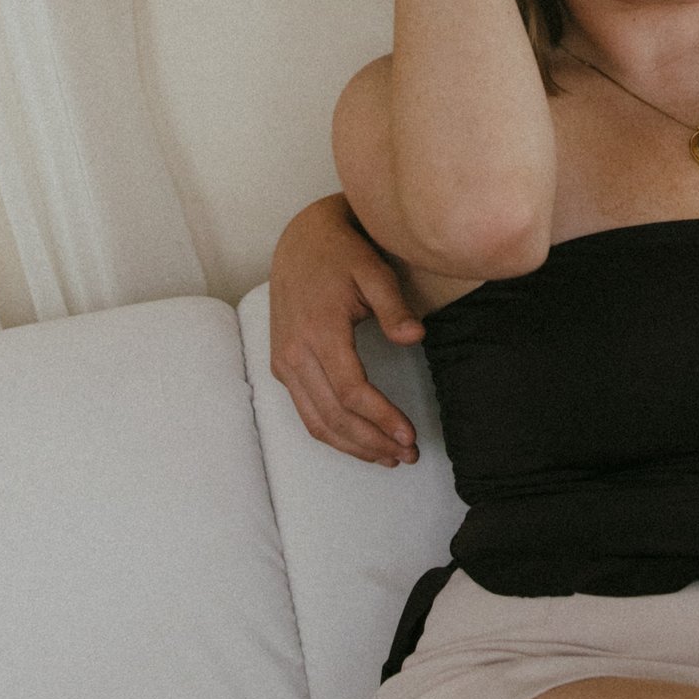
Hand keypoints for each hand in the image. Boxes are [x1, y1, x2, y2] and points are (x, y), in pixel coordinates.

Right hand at [269, 194, 423, 466]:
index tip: (409, 436)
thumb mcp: (373, 270)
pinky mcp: (282, 366)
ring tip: (389, 457)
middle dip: (372, 442)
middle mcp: (294, 352)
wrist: (300, 241)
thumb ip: (394, 306)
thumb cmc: (342, 253)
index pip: (351, 391)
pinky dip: (333, 433)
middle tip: (407, 456)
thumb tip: (415, 338)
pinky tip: (362, 440)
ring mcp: (284, 362)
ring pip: (316, 421)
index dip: (381, 418)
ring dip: (353, 446)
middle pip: (333, 416)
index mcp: (319, 330)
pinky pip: (306, 411)